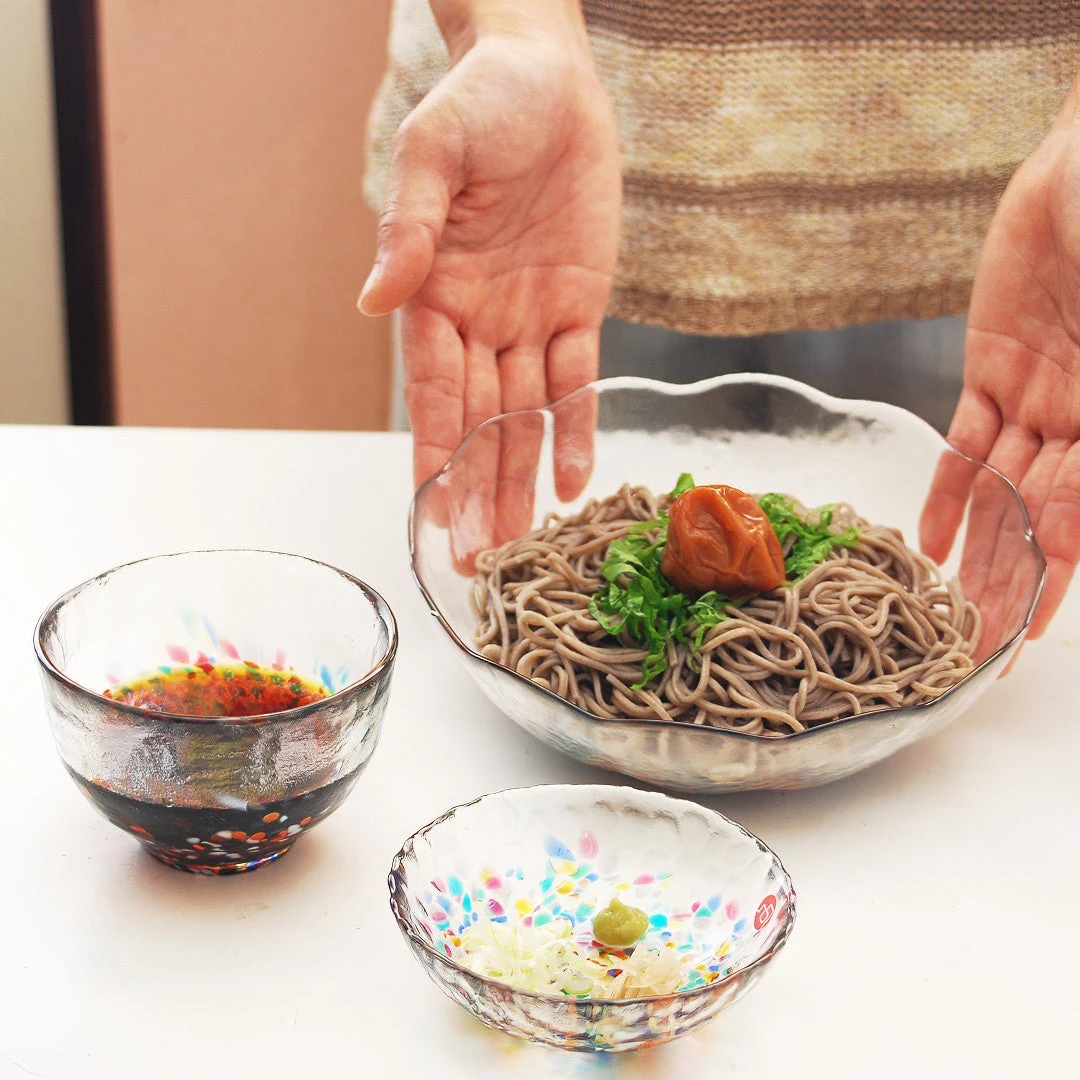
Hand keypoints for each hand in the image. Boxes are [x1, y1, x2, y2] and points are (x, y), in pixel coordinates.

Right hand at [360, 5, 620, 564]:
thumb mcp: (434, 151)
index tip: (431, 512)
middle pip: (480, 421)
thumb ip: (407, 225)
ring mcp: (532, 319)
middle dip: (477, 490)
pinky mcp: (581, 306)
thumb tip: (373, 301)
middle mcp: (480, 320)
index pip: (433, 390)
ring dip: (520, 479)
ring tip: (517, 543)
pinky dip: (576, 429)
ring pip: (527, 416)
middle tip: (477, 561)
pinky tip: (570, 483)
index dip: (435, 453)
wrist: (549, 74)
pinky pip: (579, 380)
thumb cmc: (481, 99)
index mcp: (435, 293)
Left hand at [921, 77, 1079, 645]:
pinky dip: (951, 491)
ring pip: (1000, 490)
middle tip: (979, 640)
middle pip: (1038, 517)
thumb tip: (1070, 527)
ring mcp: (1037, 398)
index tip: (1031, 632)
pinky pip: (967, 442)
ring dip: (978, 549)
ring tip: (954, 607)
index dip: (1056, 574)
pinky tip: (935, 542)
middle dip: (1011, 580)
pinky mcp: (993, 370)